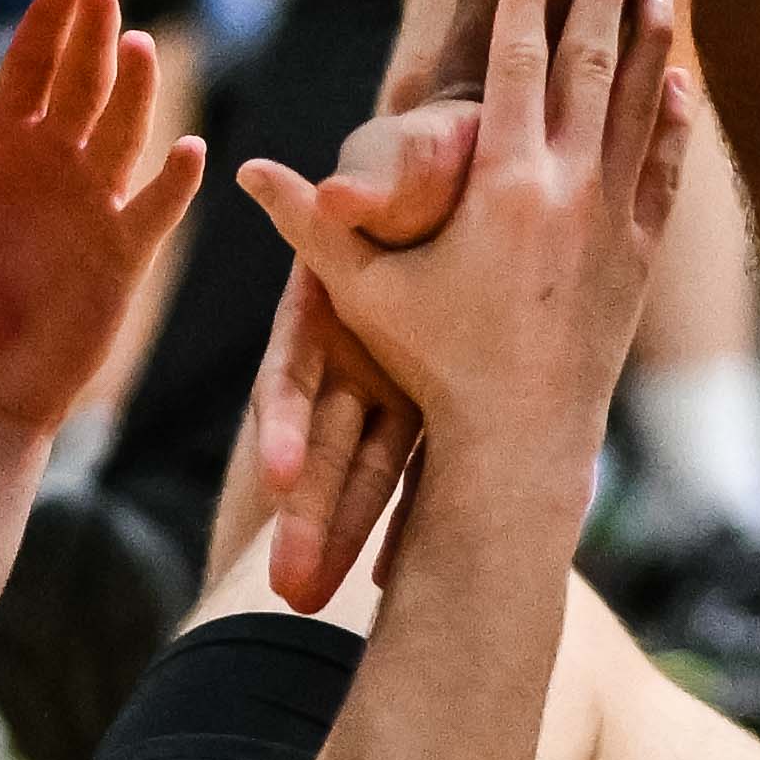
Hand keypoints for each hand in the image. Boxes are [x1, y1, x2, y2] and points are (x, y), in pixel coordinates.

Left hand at [0, 0, 199, 445]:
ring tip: (141, 45)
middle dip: (92, 36)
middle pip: (78, 85)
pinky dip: (173, 179)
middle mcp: (47, 168)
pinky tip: (189, 147)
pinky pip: (154, 206)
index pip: (26, 71)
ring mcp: (89, 206)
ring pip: (120, 131)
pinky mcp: (120, 252)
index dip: (47, 22)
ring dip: (133, 91)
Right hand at [237, 95, 479, 609]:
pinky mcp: (445, 394)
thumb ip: (360, 181)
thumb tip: (283, 172)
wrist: (481, 161)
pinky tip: (398, 584)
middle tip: (294, 592)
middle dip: (309, 518)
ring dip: (348, 534)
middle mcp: (355, 355)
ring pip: (374, 467)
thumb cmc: (428, 156)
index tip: (278, 473)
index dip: (284, 424)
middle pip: (326, 445)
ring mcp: (400, 382)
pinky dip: (417, 518)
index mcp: (329, 303)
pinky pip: (433, 465)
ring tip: (322, 603)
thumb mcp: (398, 162)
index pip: (294, 375)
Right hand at [248, 0, 679, 510]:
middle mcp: (568, 188)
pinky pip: (665, 167)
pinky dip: (675, 118)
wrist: (522, 442)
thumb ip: (310, 225)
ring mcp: (614, 219)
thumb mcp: (363, 291)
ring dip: (651, 37)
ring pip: (640, 105)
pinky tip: (683, 80)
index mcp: (502, 183)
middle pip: (590, 61)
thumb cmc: (435, 363)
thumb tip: (241, 173)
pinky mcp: (640, 254)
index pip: (514, 61)